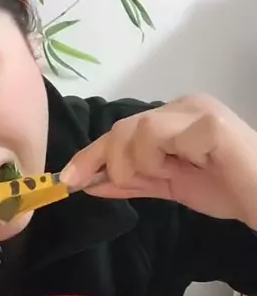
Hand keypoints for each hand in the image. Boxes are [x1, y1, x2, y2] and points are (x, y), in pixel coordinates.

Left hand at [60, 94, 256, 227]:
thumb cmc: (227, 189)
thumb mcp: (169, 185)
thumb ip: (132, 182)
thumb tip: (89, 183)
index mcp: (172, 118)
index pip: (121, 131)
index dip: (92, 155)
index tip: (68, 180)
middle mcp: (183, 106)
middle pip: (124, 128)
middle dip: (110, 161)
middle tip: (124, 183)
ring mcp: (197, 111)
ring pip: (139, 130)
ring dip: (139, 162)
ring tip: (165, 174)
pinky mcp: (210, 124)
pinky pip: (164, 137)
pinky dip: (160, 158)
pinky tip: (182, 168)